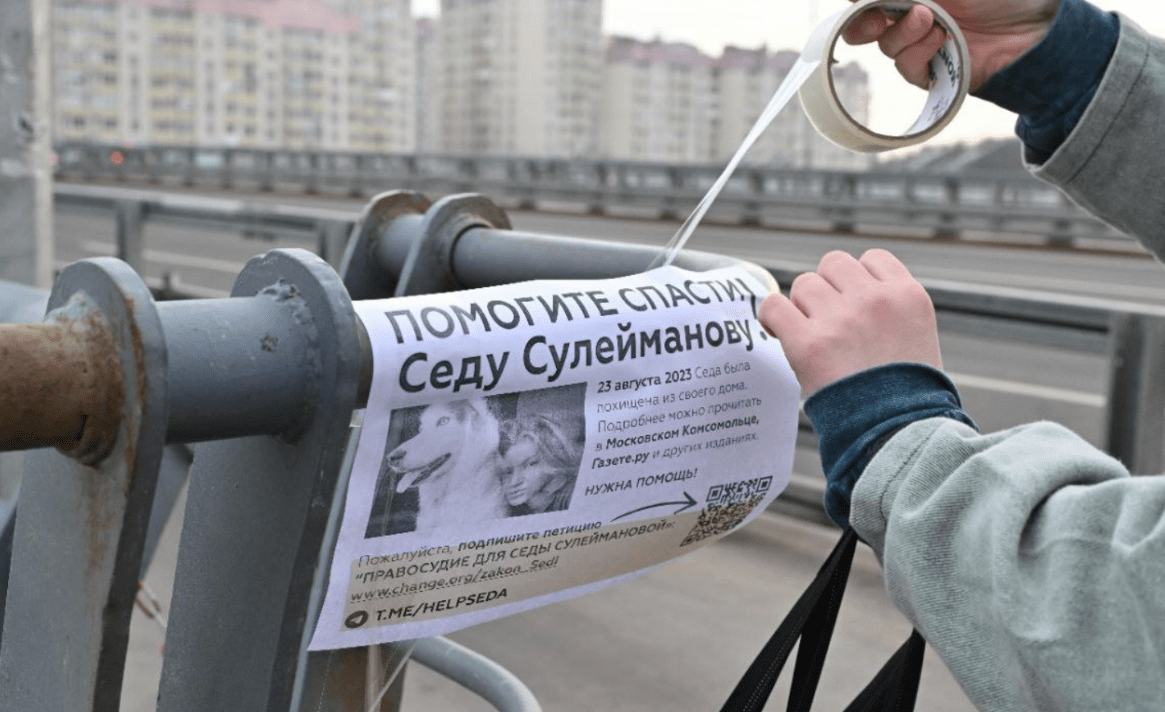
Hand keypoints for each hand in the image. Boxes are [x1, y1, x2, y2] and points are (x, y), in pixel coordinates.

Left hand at [760, 250, 942, 396]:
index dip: (858, 279)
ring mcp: (841, 319)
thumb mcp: (918, 337)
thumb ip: (890, 308)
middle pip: (833, 265)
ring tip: (812, 336)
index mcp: (908, 295)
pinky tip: (777, 331)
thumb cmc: (906, 395)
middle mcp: (875, 300)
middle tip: (830, 323)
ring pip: (803, 284)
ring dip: (802, 305)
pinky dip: (771, 317)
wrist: (898, 434)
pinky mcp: (808, 343)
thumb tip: (848, 293)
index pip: (873, 259)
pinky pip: (773, 306)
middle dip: (828, 289)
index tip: (853, 303)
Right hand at [842, 0, 1059, 90]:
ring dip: (902, 31)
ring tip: (930, 18)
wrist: (1038, 29)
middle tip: (872, 15)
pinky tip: (942, 39)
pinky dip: (918, 53)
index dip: (858, 0)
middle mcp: (912, 14)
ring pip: (886, 45)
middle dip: (861, 18)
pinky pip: (905, 67)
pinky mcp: (931, 71)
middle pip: (863, 23)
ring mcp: (921, 44)